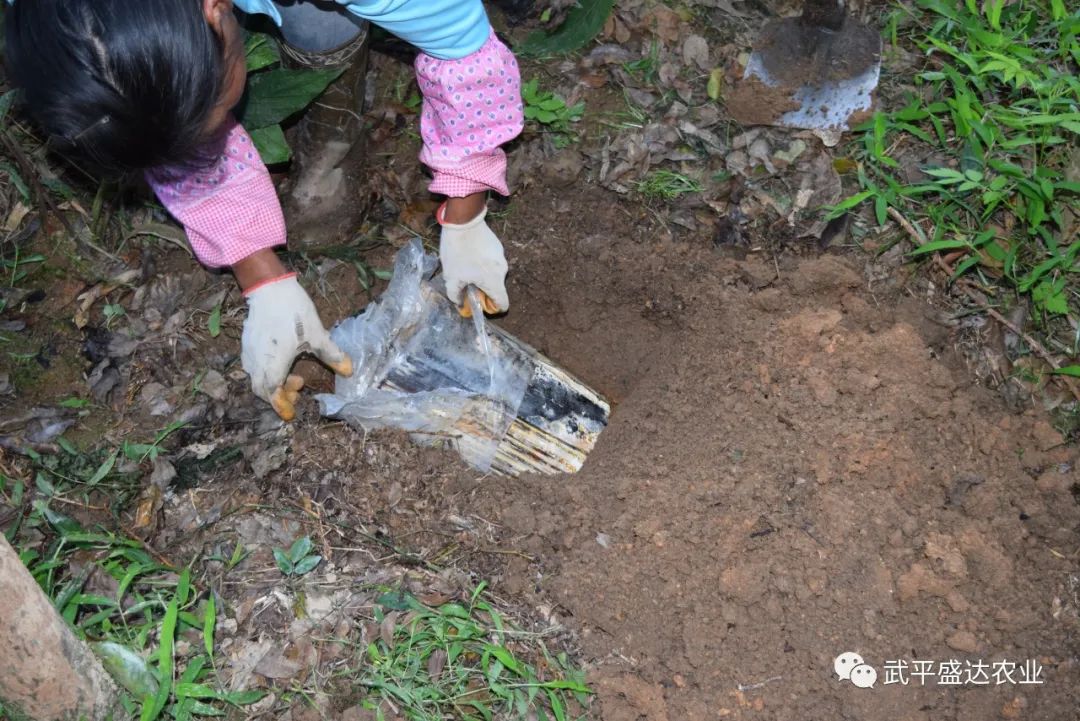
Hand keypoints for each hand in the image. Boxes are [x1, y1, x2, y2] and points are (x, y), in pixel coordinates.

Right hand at [240, 273, 352, 419]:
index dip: (281, 406)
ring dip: (274, 383)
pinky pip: (253, 366)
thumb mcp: (317, 334)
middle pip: (262, 389)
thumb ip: (331, 354)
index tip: (291, 414)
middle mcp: (257, 361)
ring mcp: (249, 352)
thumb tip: (348, 371)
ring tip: (295, 374)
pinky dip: (267, 372)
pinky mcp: (246, 343)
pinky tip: (283, 362)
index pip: (272, 394)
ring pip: (257, 378)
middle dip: (280, 395)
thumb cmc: (293, 311)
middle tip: (299, 388)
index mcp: (274, 363)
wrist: (269, 286)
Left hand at [438, 205, 508, 313]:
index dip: (493, 309)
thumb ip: (455, 295)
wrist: (463, 221)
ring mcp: (501, 256)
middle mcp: (503, 270)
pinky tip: (470, 253)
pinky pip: (492, 261)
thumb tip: (459, 303)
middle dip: (483, 289)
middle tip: (466, 282)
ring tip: (465, 265)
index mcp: (494, 281)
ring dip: (482, 275)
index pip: (503, 304)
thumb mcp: (451, 277)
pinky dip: (483, 263)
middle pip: (496, 288)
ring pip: (493, 274)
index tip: (480, 302)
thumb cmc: (457, 252)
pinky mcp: (498, 246)